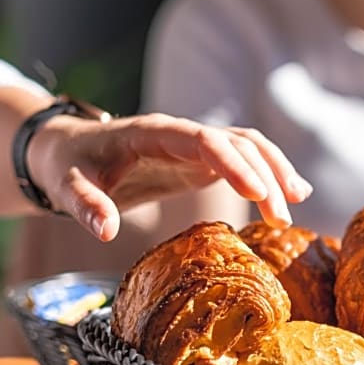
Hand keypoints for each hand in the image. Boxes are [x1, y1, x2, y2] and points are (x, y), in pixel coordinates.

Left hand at [27, 112, 312, 240]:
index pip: (203, 140)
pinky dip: (267, 173)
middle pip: (235, 142)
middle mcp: (181, 133)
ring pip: (246, 146)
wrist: (67, 150)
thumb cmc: (68, 165)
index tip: (258, 193)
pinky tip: (288, 196)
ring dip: (274, 169)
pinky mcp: (199, 160)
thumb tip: (104, 232)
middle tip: (281, 217)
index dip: (233, 163)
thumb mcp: (67, 186)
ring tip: (297, 203)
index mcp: (153, 132)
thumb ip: (84, 205)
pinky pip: (242, 160)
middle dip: (263, 174)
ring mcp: (194, 145)